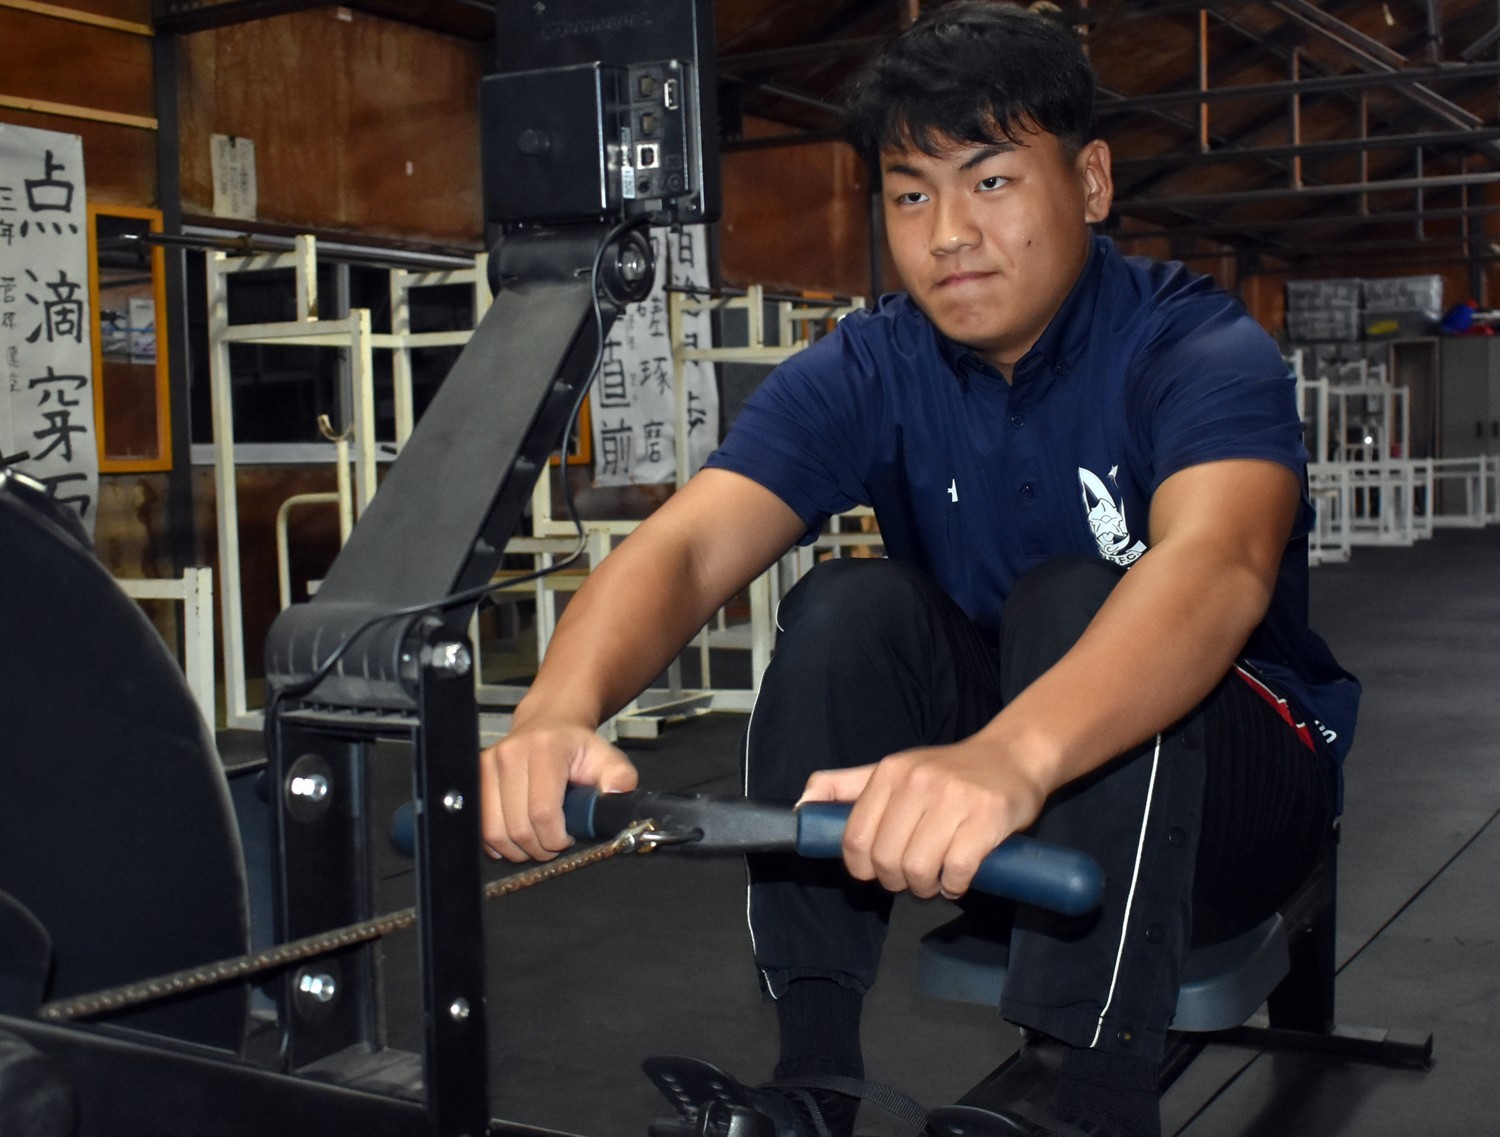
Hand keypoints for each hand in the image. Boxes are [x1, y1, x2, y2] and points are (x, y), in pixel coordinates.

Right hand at [480, 723, 637, 861]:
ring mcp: (488, 765)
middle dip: (540, 847)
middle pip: (518, 828)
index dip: (556, 838)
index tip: (567, 839)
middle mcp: (511, 755)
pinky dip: (498, 841)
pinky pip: (480, 826)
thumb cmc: (576, 746)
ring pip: (495, 832)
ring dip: (518, 849)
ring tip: (537, 839)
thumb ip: (620, 780)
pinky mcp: (475, 777)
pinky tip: (517, 835)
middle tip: (554, 842)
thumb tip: (615, 799)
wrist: (549, 724)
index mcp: (545, 749)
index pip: (543, 813)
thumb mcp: (608, 758)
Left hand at [800, 738, 1050, 899]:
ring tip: (935, 877)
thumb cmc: (949, 772)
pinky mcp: (987, 819)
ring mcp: (954, 799)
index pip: (855, 838)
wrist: (1013, 756)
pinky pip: (957, 871)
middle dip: (896, 881)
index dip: (862, 867)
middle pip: (885, 860)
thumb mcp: (894, 769)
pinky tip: (959, 877)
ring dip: (925, 887)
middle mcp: (919, 782)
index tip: (877, 871)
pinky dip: (954, 885)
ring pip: (918, 869)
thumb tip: (802, 805)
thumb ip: (845, 787)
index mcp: (890, 773)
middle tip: (912, 876)